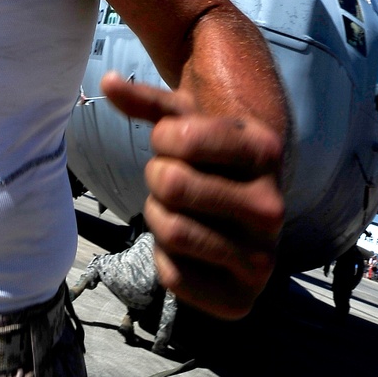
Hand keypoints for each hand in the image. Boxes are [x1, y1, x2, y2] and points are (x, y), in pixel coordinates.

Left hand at [102, 72, 283, 319]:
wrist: (245, 204)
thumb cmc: (208, 152)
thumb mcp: (185, 119)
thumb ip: (146, 100)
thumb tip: (105, 78)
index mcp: (264, 151)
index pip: (180, 139)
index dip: (162, 137)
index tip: (174, 141)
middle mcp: (273, 206)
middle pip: (171, 185)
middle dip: (156, 176)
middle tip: (170, 178)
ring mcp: (263, 257)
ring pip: (171, 230)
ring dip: (157, 215)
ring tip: (175, 208)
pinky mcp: (244, 298)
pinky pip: (173, 275)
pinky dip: (164, 256)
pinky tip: (186, 244)